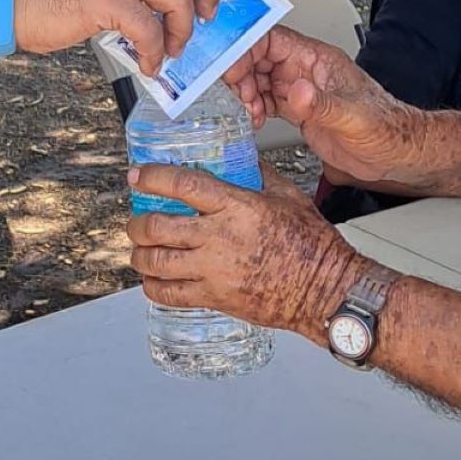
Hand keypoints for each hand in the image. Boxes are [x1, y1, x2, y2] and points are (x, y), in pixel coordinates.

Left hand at [127, 162, 367, 341]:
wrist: (325, 289)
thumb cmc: (312, 245)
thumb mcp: (289, 196)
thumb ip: (260, 176)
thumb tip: (244, 161)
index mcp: (235, 206)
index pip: (182, 184)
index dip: (152, 178)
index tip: (137, 176)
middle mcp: (218, 238)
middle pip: (156, 227)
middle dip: (136, 223)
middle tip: (135, 221)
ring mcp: (213, 270)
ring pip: (155, 262)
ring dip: (139, 255)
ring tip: (139, 250)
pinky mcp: (214, 298)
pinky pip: (169, 294)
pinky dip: (153, 287)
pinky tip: (153, 280)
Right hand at [227, 26, 411, 183]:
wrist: (396, 153)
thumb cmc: (385, 129)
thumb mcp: (353, 117)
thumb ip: (322, 104)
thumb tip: (295, 90)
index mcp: (319, 60)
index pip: (273, 40)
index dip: (248, 50)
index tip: (234, 69)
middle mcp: (308, 70)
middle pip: (260, 57)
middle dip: (242, 74)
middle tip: (241, 96)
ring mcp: (302, 89)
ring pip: (260, 78)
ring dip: (247, 92)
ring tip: (251, 110)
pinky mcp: (299, 109)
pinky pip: (266, 99)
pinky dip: (255, 107)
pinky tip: (257, 119)